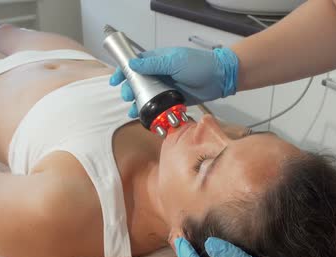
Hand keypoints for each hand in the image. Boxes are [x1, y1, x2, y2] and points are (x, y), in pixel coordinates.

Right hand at [109, 47, 239, 117]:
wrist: (220, 78)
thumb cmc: (198, 65)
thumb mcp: (174, 61)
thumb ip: (154, 64)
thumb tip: (133, 65)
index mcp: (159, 61)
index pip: (136, 64)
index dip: (124, 71)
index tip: (115, 80)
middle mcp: (160, 74)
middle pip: (138, 82)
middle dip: (129, 89)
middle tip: (127, 96)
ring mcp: (166, 88)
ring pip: (146, 96)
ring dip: (137, 102)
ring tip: (132, 110)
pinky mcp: (173, 100)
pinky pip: (158, 106)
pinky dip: (150, 112)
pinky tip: (143, 117)